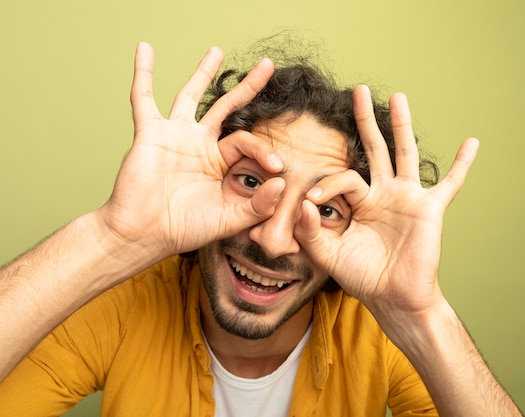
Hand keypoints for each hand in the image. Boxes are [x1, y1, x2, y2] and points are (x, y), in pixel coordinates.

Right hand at [99, 43, 284, 258]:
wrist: (144, 234)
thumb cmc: (184, 229)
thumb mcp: (229, 219)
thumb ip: (257, 204)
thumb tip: (283, 183)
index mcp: (219, 163)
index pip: (246, 142)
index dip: (263, 150)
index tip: (276, 166)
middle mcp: (199, 145)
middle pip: (227, 107)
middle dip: (248, 87)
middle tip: (269, 65)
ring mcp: (175, 136)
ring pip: (191, 95)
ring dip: (203, 73)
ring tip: (217, 50)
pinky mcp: (151, 133)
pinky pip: (144, 97)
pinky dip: (143, 73)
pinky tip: (144, 49)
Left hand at [296, 85, 477, 322]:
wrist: (394, 298)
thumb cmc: (362, 277)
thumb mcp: (328, 254)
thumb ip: (310, 230)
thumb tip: (303, 202)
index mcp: (360, 203)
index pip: (343, 178)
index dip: (327, 185)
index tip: (312, 203)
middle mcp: (384, 194)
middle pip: (374, 148)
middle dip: (365, 120)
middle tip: (357, 91)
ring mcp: (408, 198)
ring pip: (405, 154)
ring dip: (402, 125)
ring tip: (399, 97)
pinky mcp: (430, 208)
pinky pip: (451, 183)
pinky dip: (462, 165)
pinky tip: (472, 143)